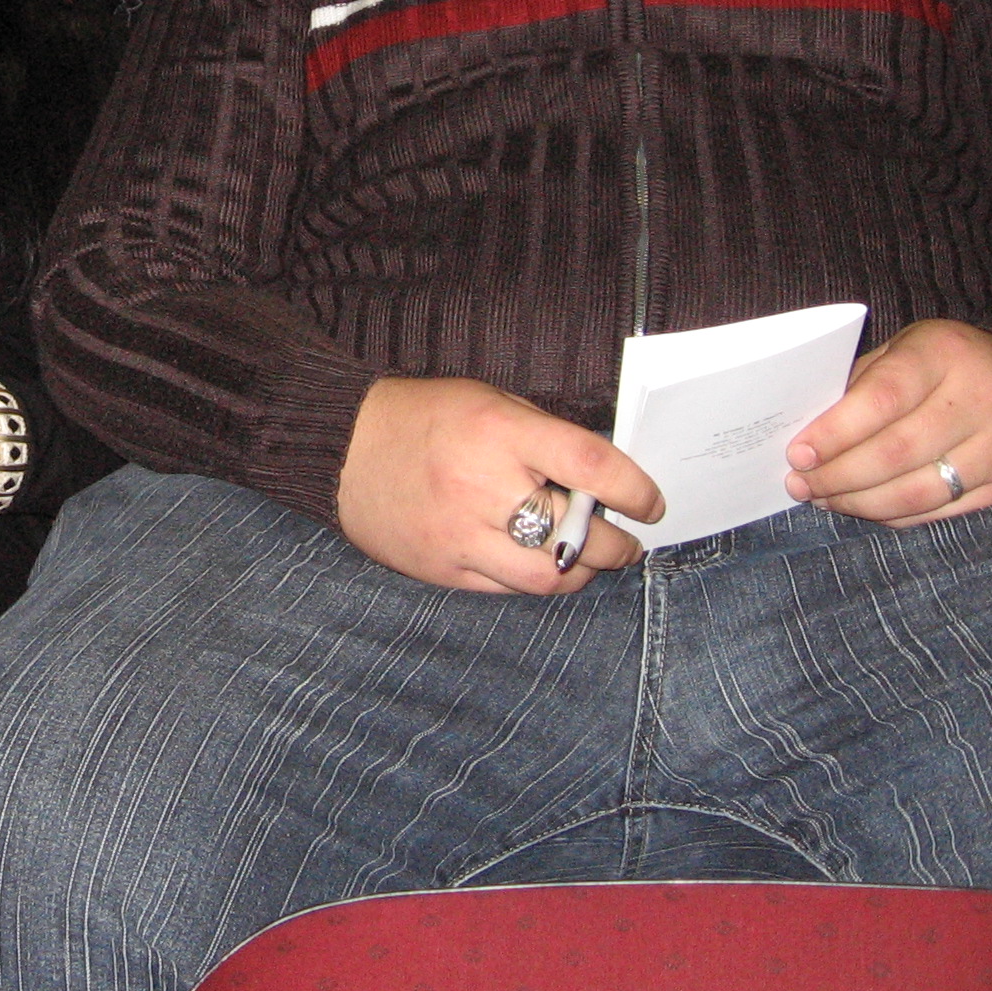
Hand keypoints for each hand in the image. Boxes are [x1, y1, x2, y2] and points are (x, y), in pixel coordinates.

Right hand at [334, 377, 663, 592]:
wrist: (340, 446)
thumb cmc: (422, 417)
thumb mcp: (488, 401)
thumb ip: (543, 438)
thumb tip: (601, 478)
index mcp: (498, 433)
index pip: (591, 467)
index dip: (635, 490)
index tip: (651, 503)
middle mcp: (481, 487)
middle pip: (577, 535)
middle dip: (616, 543)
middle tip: (627, 539)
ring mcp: (460, 535)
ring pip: (549, 577)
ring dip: (582, 571)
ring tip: (590, 558)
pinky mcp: (441, 568)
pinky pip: (507, 588)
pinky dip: (535, 580)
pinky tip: (540, 564)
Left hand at [784, 319, 991, 524]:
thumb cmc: (947, 364)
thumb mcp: (905, 350)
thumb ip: (861, 385)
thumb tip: (809, 436)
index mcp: (946, 353)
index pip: (882, 398)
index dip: (835, 432)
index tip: (798, 454)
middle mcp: (983, 398)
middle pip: (896, 452)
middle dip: (838, 475)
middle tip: (800, 484)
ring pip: (917, 491)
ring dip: (860, 502)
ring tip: (825, 499)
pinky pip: (940, 510)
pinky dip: (894, 515)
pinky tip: (865, 507)